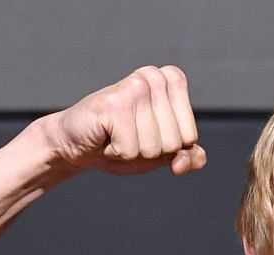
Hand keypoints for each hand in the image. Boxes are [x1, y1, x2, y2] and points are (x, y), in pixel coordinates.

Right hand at [40, 65, 206, 176]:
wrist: (77, 145)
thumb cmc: (120, 143)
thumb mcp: (161, 153)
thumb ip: (186, 156)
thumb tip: (196, 158)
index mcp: (172, 80)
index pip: (190, 137)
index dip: (169, 149)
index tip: (147, 136)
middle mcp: (154, 77)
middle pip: (174, 143)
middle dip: (150, 152)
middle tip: (128, 136)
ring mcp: (135, 87)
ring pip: (153, 148)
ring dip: (131, 153)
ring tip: (116, 135)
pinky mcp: (115, 103)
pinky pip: (131, 150)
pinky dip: (116, 153)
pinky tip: (105, 136)